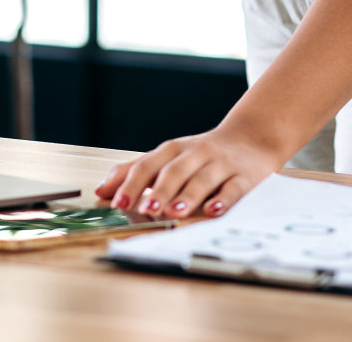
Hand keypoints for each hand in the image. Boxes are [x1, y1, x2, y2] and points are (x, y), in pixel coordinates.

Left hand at [93, 127, 282, 219]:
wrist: (251, 139)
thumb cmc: (201, 155)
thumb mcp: (168, 158)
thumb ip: (135, 172)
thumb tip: (101, 190)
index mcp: (173, 150)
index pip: (149, 164)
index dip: (132, 183)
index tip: (118, 202)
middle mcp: (196, 154)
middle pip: (174, 171)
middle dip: (160, 191)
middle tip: (146, 210)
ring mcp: (220, 164)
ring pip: (202, 180)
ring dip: (187, 197)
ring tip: (174, 212)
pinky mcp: (244, 176)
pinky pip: (233, 188)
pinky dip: (223, 199)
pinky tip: (213, 210)